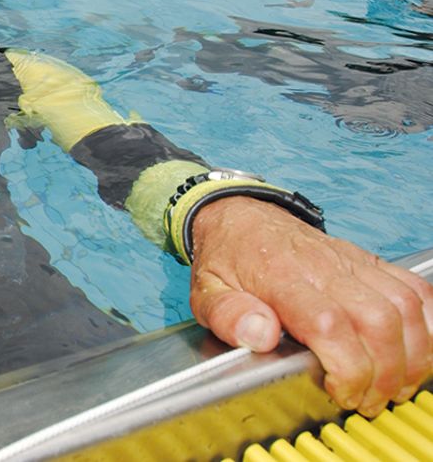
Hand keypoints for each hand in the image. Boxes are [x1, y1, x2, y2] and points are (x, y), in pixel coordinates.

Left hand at [189, 196, 432, 415]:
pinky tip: (416, 348)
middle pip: (377, 320)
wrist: (240, 216)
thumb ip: (228, 316)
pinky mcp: (367, 260)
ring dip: (411, 353)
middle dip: (384, 372)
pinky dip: (428, 321)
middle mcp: (323, 267)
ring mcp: (350, 261)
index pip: (329, 324)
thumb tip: (260, 336)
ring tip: (393, 384)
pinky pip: (413, 286)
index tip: (340, 391)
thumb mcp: (206, 292)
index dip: (347, 367)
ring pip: (403, 306)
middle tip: (367, 399)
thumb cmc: (227, 259)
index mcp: (281, 277)